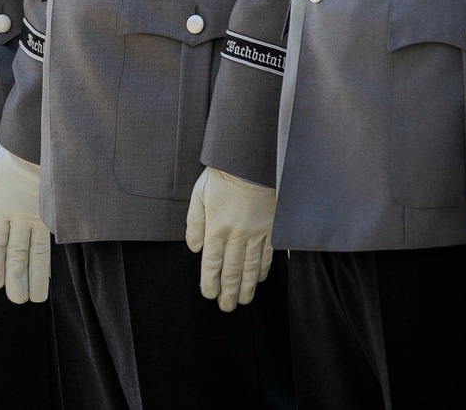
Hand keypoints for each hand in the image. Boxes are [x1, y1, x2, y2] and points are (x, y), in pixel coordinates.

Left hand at [0, 142, 49, 303]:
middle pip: (17, 254)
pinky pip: (53, 241)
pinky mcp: (57, 211)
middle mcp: (21, 216)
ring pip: (37, 253)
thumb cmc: (10, 151)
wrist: (40, 136)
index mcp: (0, 206)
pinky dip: (50, 261)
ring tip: (35, 298)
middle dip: (16, 279)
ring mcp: (41, 215)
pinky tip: (51, 274)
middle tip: (16, 300)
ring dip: (35, 278)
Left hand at [184, 167, 274, 312]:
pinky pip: (268, 255)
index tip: (208, 294)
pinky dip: (263, 270)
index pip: (211, 263)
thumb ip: (194, 223)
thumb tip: (194, 248)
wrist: (253, 159)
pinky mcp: (271, 228)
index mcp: (217, 226)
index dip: (209, 282)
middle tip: (226, 307)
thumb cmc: (223, 174)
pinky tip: (260, 280)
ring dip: (247, 287)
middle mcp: (237, 234)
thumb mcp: (200, 194)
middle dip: (228, 292)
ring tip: (243, 301)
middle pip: (232, 271)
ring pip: (251, 268)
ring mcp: (257, 233)